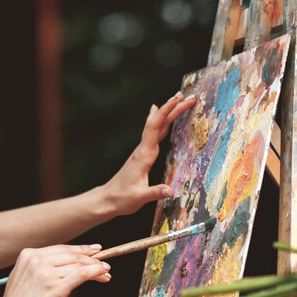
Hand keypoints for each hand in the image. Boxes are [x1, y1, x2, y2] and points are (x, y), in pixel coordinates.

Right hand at [0, 244, 110, 296]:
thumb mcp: (25, 276)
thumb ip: (41, 266)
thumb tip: (70, 263)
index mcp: (29, 255)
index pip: (63, 249)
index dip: (82, 249)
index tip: (95, 250)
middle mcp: (37, 261)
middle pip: (73, 255)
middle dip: (93, 259)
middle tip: (105, 264)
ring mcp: (46, 274)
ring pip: (79, 265)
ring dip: (97, 268)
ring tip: (106, 273)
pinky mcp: (55, 289)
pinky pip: (81, 275)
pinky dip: (95, 273)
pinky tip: (103, 275)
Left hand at [102, 92, 195, 215]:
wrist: (107, 199)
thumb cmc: (122, 199)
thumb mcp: (139, 198)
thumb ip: (155, 193)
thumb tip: (171, 191)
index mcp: (144, 155)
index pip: (155, 128)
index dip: (166, 112)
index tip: (177, 99)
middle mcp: (143, 149)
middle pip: (159, 123)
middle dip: (174, 108)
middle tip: (189, 96)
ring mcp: (143, 150)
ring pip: (157, 126)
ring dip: (168, 112)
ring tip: (178, 99)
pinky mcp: (143, 154)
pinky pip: (154, 133)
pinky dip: (160, 121)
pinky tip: (158, 114)